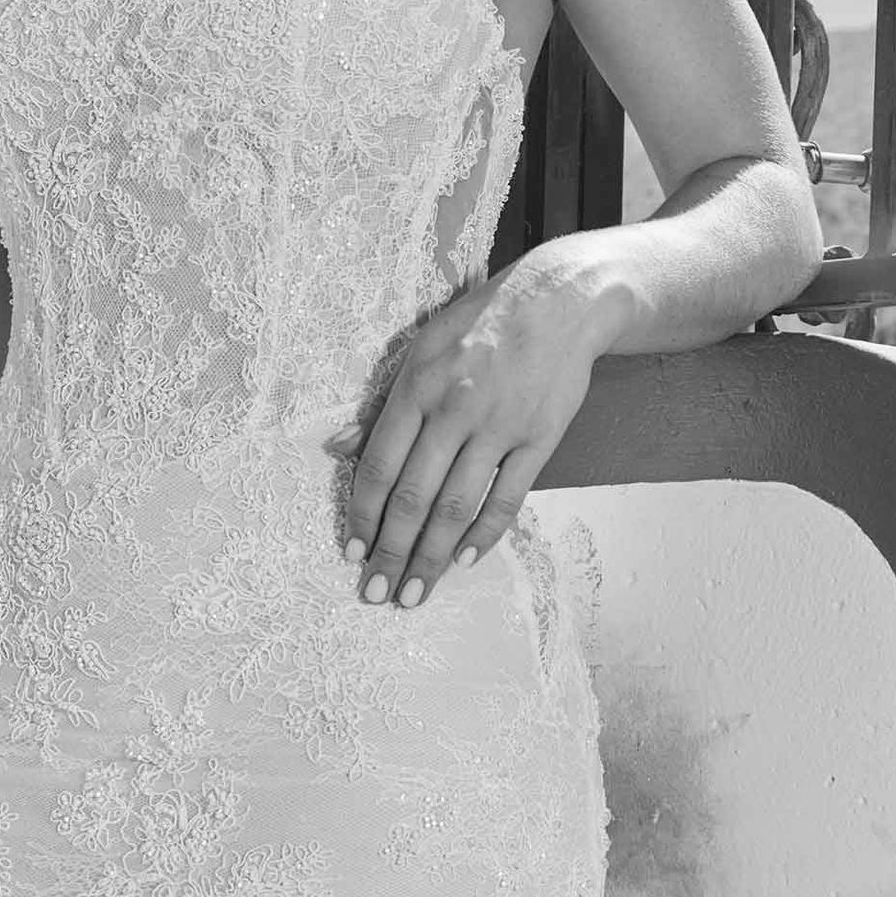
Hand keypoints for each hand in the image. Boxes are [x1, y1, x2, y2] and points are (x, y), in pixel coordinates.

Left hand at [342, 251, 610, 608]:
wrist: (559, 301)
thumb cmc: (480, 323)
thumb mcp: (420, 348)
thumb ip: (380, 404)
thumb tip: (336, 447)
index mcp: (416, 388)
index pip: (379, 466)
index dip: (363, 516)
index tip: (353, 553)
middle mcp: (453, 411)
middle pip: (413, 497)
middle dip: (391, 554)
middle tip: (377, 596)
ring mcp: (498, 427)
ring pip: (456, 506)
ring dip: (431, 557)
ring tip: (415, 594)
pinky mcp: (539, 439)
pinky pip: (508, 497)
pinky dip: (484, 534)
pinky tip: (463, 560)